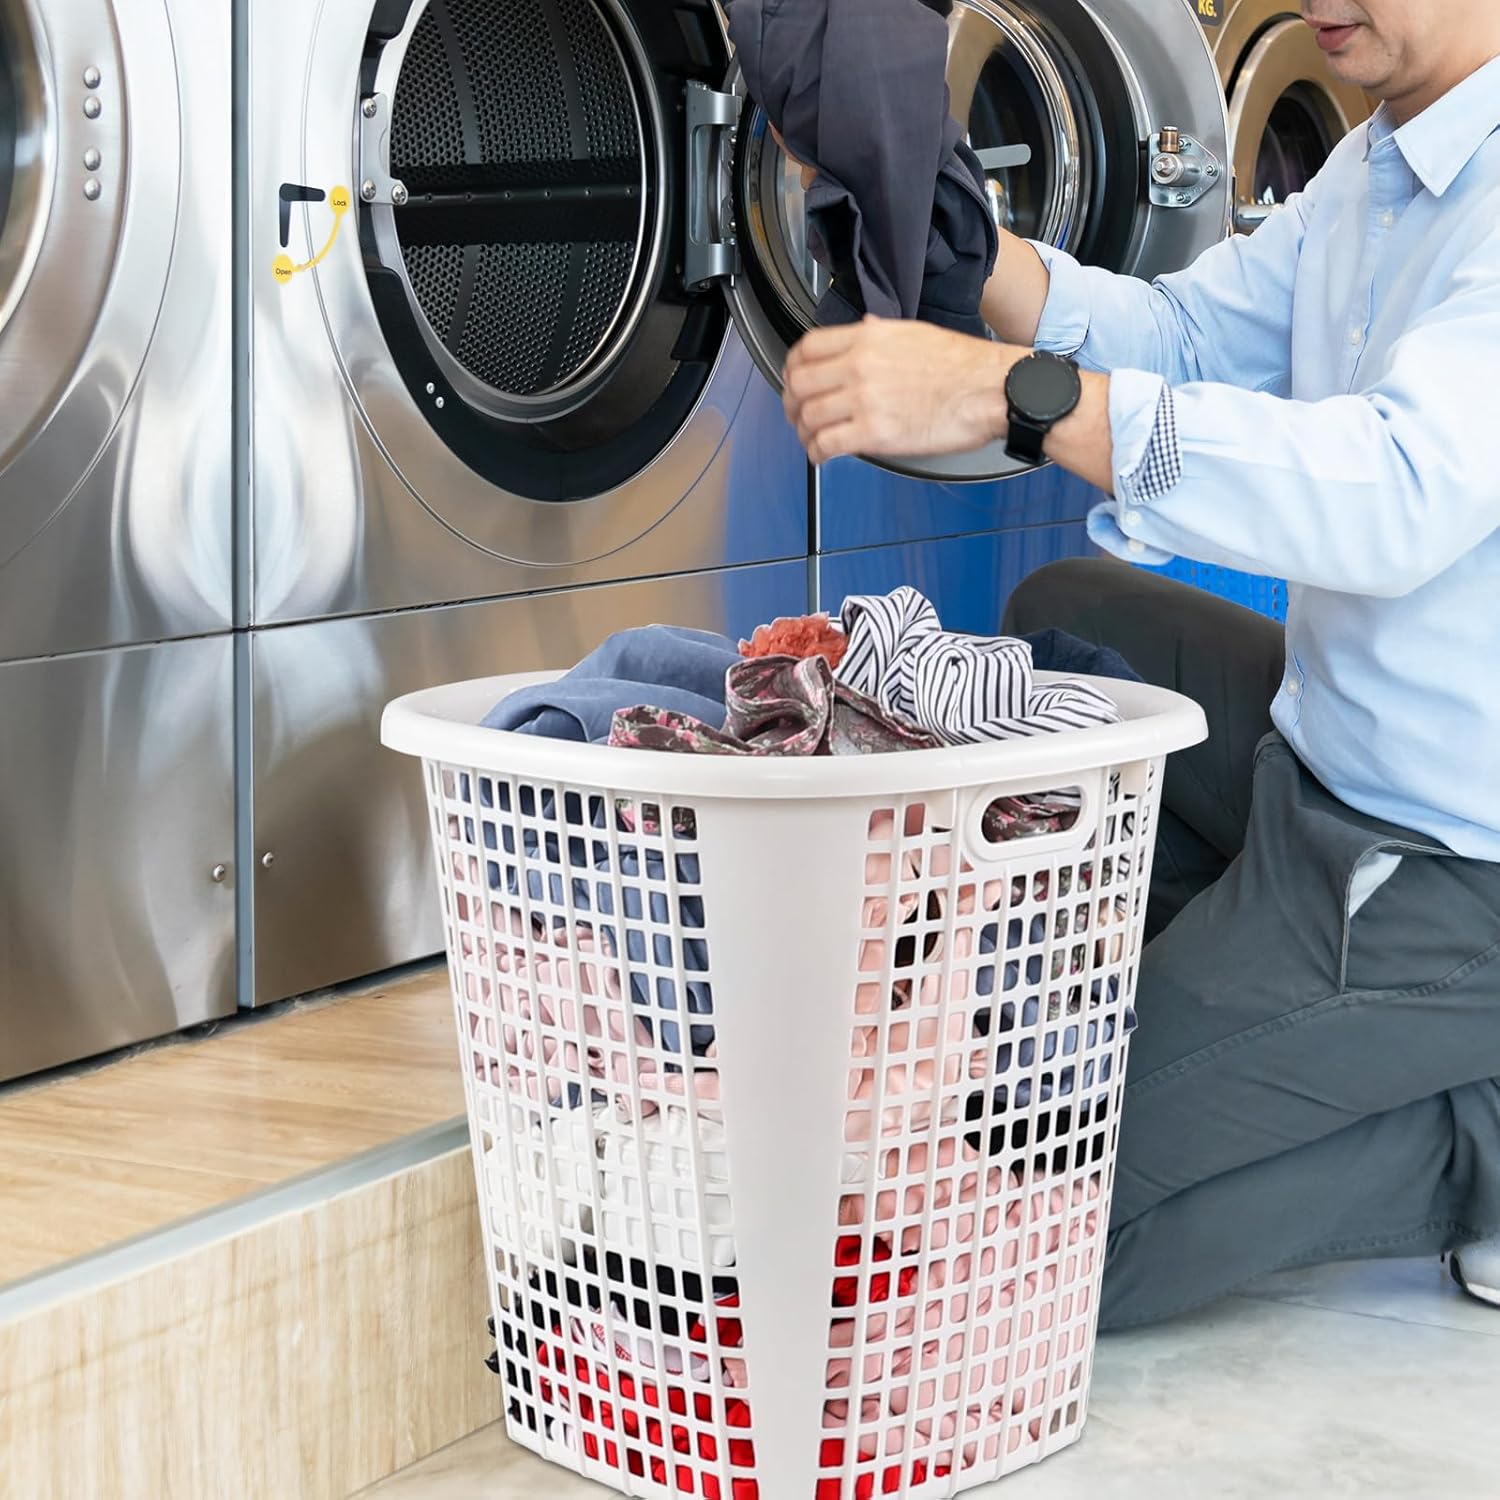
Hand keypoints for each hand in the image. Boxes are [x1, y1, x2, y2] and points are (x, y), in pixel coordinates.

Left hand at [783, 316, 1017, 464]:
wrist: (989, 389)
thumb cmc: (963, 365)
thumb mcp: (914, 332)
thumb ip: (880, 334)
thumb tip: (863, 329)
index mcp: (867, 338)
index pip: (807, 348)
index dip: (792, 367)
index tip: (794, 380)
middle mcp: (859, 366)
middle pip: (800, 384)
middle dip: (792, 403)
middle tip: (797, 414)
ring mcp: (864, 399)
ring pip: (809, 417)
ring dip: (804, 432)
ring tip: (811, 439)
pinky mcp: (874, 433)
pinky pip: (826, 444)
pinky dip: (817, 453)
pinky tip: (821, 456)